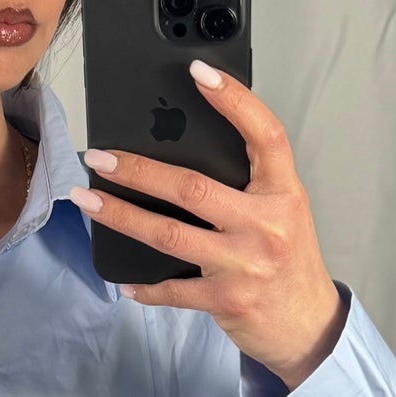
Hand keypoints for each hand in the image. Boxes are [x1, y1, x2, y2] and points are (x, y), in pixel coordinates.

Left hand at [70, 59, 347, 391]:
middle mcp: (266, 225)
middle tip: (98, 156)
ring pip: (169, 234)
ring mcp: (244, 264)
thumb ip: (249, 184)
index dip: (234, 100)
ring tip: (87, 199)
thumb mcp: (283, 212)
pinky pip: (172, 289)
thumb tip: (182, 150)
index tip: (199, 71)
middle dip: (137, 169)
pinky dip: (143, 285)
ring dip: (120, 215)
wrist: (308, 325)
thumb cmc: (289, 261)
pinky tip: (120, 278)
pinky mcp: (226, 300)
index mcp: (284, 193)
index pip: (265, 135)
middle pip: (191, 187)